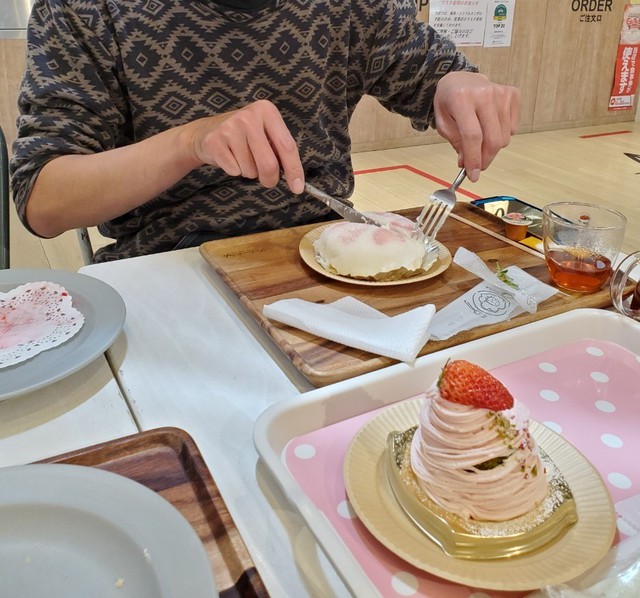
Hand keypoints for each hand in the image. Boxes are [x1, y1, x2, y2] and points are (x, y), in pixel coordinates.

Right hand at [190, 99, 304, 193]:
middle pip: (269, 163)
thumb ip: (280, 151)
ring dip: (248, 171)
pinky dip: (233, 170)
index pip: (287, 146)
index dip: (294, 170)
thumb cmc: (243, 136)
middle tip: (267, 179)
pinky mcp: (214, 141)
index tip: (298, 188)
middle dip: (270, 178)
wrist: (205, 131)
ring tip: (240, 157)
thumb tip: (296, 181)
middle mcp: (249, 116)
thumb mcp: (264, 134)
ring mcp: (230, 127)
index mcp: (267, 111)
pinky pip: (234, 171)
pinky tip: (228, 157)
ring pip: (250, 170)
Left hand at [433, 72, 520, 181]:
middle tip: (477, 166)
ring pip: (504, 137)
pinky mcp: (513, 94)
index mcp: (462, 99)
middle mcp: (484, 93)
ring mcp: (501, 92)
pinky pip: (512, 128)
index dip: (474, 159)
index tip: (472, 175)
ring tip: (480, 143)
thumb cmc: (449, 102)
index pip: (472, 136)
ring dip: (492, 148)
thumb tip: (468, 163)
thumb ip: (456, 143)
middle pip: (492, 139)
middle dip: (485, 159)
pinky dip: (502, 134)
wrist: (459, 79)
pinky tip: (490, 127)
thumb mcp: (443, 123)